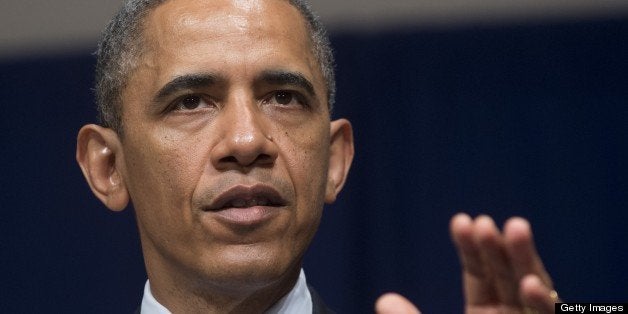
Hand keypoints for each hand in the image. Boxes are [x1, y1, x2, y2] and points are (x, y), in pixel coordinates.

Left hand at [375, 213, 558, 313]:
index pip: (478, 275)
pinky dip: (542, 302)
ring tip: (514, 228)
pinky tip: (530, 282)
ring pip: (532, 289)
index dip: (471, 248)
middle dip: (497, 246)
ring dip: (525, 260)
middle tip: (484, 221)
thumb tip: (383, 300)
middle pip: (506, 275)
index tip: (461, 220)